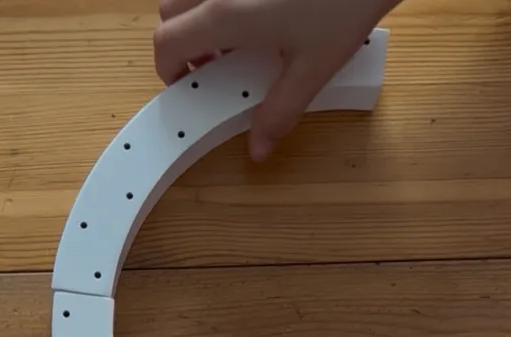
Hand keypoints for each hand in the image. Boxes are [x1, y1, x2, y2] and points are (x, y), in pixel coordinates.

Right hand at [155, 0, 394, 159]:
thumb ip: (279, 111)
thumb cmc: (343, 2)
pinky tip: (256, 9)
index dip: (168, 69)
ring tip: (234, 35)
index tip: (187, 84)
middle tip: (212, 62)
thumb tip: (258, 148)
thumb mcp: (313, 68)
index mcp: (224, 15)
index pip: (167, 43)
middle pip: (170, 11)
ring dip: (198, 14)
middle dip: (182, 40)